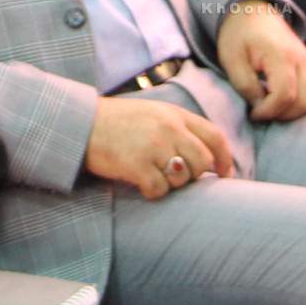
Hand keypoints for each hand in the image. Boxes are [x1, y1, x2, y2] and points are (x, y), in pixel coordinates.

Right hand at [83, 95, 232, 198]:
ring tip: (154, 176)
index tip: (225, 174)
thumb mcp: (153, 113)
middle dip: (196, 175)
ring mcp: (153, 146)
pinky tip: (140, 183)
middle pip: (203, 162)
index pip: (214, 137)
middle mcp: (168, 128)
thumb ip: (179, 129)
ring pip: (182, 178)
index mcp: (175, 114)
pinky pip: (159, 189)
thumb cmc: (117, 121)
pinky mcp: (137, 165)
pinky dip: (153, 191)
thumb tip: (206, 158)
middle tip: (178, 178)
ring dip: (172, 184)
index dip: (225, 159)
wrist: (80, 123)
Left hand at [215, 1, 305, 120]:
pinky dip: (301, 104)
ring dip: (293, 112)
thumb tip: (260, 106)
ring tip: (271, 106)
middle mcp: (301, 59)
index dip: (268, 111)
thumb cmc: (239, 36)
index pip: (284, 95)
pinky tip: (281, 101)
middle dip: (282, 115)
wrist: (254, 13)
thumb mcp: (231, 59)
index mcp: (280, 55)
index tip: (252, 113)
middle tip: (261, 112)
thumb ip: (245, 85)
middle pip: (303, 102)